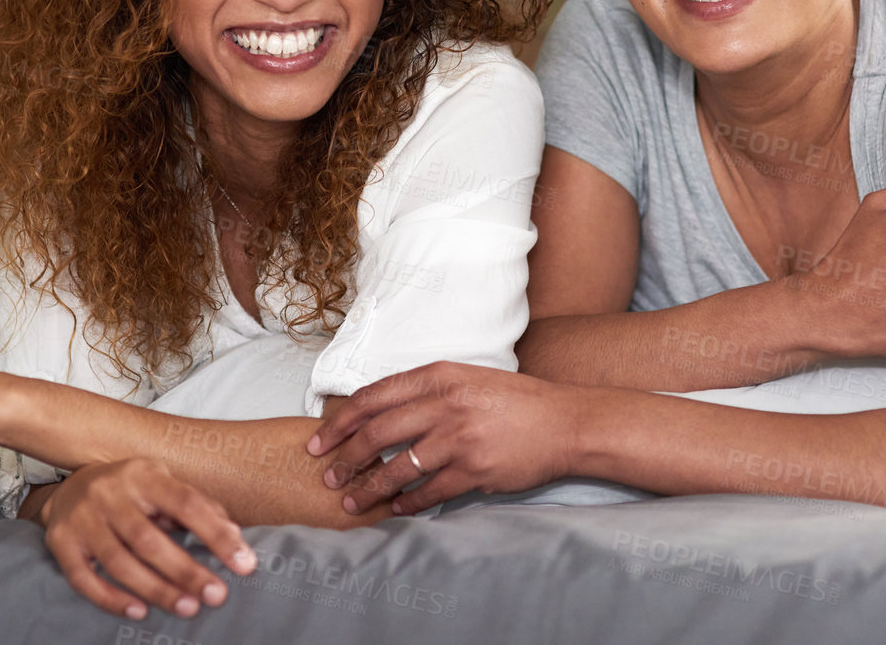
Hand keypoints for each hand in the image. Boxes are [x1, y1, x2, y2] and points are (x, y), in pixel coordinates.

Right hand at [39, 458, 255, 619]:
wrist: (69, 487)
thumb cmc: (131, 491)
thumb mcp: (164, 485)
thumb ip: (199, 508)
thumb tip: (235, 536)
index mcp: (143, 475)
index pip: (186, 503)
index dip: (216, 535)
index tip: (244, 564)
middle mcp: (109, 493)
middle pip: (149, 538)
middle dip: (185, 570)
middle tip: (216, 596)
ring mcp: (82, 519)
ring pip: (119, 561)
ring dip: (155, 589)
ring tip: (187, 608)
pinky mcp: (60, 543)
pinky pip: (83, 578)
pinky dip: (111, 598)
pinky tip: (139, 612)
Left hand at [305, 362, 574, 516]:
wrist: (566, 422)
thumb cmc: (515, 400)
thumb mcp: (468, 378)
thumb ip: (426, 391)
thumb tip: (379, 413)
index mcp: (439, 376)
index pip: (374, 397)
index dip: (340, 421)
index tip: (319, 440)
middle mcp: (446, 404)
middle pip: (378, 433)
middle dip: (346, 457)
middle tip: (328, 475)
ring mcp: (460, 439)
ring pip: (398, 468)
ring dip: (369, 488)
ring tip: (351, 501)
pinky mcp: (476, 471)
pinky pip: (429, 493)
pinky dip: (407, 504)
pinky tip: (395, 509)